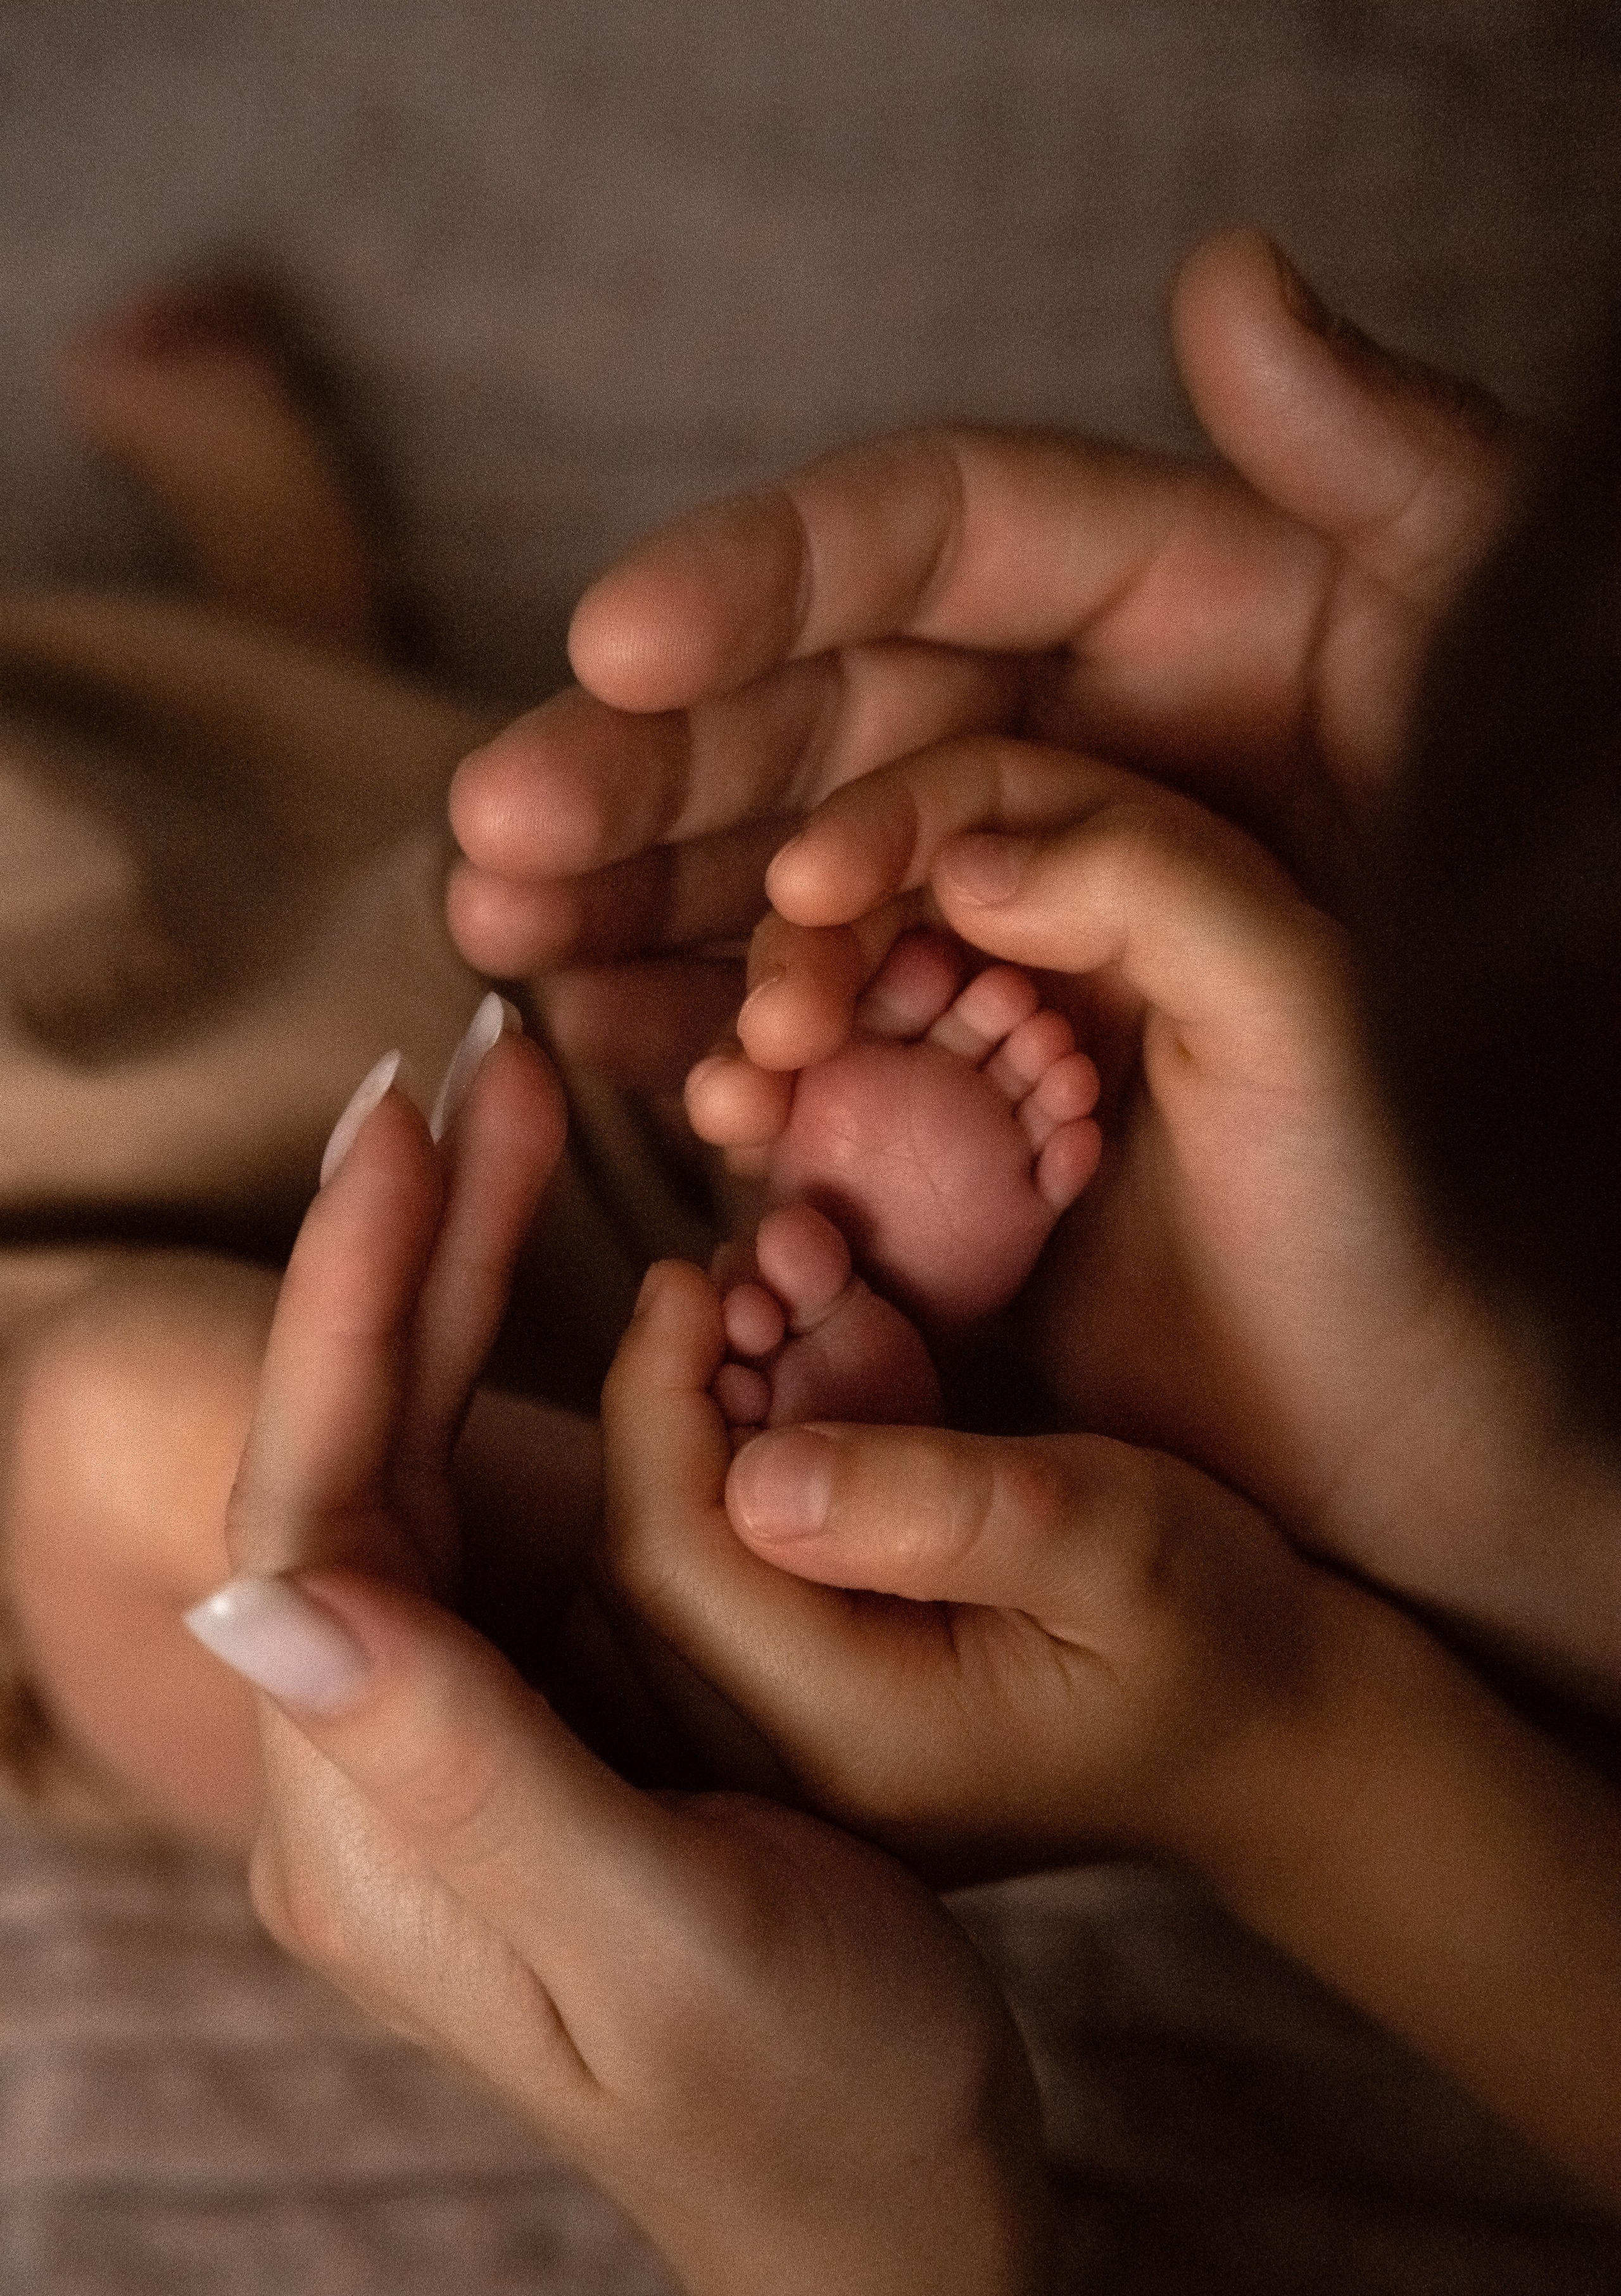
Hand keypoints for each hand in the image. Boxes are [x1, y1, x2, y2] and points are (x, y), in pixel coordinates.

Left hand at [199, 1032, 1051, 2295]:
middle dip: (411, 1250)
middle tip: (481, 1062)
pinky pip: (515, 1509)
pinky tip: (592, 1269)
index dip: (346, 1299)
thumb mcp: (658, 1935)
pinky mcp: (538, 1716)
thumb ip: (459, 1770)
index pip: (316, 1505)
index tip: (401, 1116)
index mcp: (371, 1819)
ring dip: (471, 1283)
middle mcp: (378, 1766)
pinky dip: (539, 1374)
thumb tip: (251, 1592)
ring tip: (533, 1116)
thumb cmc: (811, 2091)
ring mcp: (455, 1734)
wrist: (896, 2203)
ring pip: (433, 1459)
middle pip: (358, 1455)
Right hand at [445, 227, 1525, 1087]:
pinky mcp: (989, 1040)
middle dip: (641, 771)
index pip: (928, 546)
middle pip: (809, 718)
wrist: (1554, 1179)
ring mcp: (1012, 896)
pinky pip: (828, 1028)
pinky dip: (720, 1043)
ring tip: (499, 928)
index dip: (761, 578)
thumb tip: (1229, 278)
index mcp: (1170, 607)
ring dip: (629, 903)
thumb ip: (1387, 465)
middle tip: (498, 822)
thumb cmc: (1561, 876)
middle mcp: (1060, 734)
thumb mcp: (1493, 652)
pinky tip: (616, 1050)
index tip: (616, 635)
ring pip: (780, 874)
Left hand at [602, 1256, 1386, 1884]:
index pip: (670, 1559)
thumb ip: (941, 1506)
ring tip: (773, 1317)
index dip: (654, 1397)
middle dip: (672, 1401)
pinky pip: (724, 1586)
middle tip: (740, 1282)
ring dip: (701, 1427)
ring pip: (670, 1573)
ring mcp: (799, 1756)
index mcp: (856, 1734)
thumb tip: (756, 1473)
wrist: (1283, 1739)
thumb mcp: (1115, 1535)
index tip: (697, 1273)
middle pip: (643, 1569)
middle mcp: (795, 1767)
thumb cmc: (1222, 1626)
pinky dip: (742, 1469)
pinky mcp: (819, 1719)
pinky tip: (807, 1388)